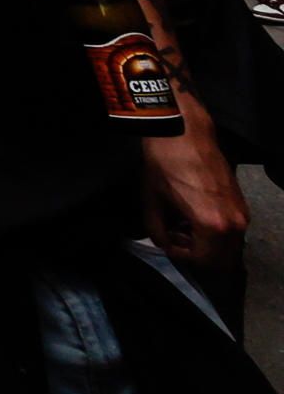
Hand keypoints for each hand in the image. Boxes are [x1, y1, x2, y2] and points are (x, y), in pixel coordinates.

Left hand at [143, 130, 247, 270]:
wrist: (183, 133)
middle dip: (197, 252)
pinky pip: (233, 230)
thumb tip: (163, 243)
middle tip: (177, 234)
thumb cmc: (164, 165)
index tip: (167, 241)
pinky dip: (216, 231)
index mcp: (212, 225)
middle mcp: (234, 223)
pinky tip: (196, 213)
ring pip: (228, 245)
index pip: (203, 260)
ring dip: (208, 242)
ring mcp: (242, 212)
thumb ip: (156, 230)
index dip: (181, 255)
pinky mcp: (242, 202)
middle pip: (222, 258)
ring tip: (184, 223)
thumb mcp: (151, 201)